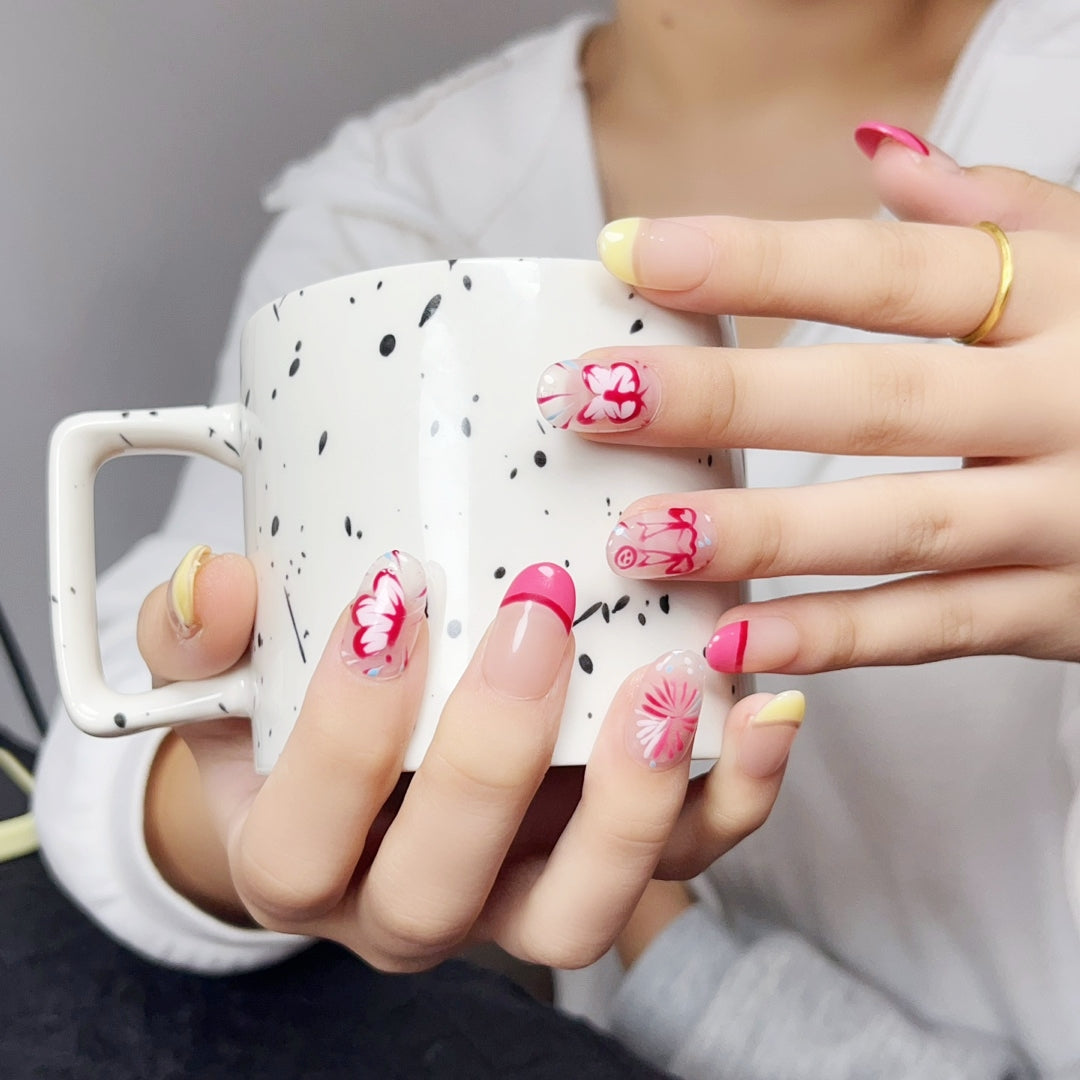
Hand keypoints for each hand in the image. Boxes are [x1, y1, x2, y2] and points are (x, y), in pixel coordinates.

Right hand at [138, 547, 804, 971]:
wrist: (363, 770)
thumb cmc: (289, 715)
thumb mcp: (221, 672)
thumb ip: (198, 633)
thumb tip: (216, 583)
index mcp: (297, 861)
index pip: (303, 841)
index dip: (345, 730)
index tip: (391, 597)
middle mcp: (405, 907)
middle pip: (442, 889)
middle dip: (492, 755)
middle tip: (533, 616)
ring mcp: (514, 900)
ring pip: (578, 912)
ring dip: (629, 802)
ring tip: (662, 680)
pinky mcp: (604, 866)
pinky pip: (685, 867)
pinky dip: (735, 794)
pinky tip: (763, 705)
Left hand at [545, 132, 1079, 672]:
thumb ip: (996, 212)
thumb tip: (876, 148)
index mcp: (1067, 302)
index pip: (892, 269)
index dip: (757, 258)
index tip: (628, 248)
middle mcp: (1068, 405)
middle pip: (874, 397)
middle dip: (724, 396)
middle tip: (589, 397)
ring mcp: (1068, 519)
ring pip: (897, 527)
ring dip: (758, 535)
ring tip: (636, 535)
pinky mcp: (1064, 612)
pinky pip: (934, 631)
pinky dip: (832, 641)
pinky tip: (730, 644)